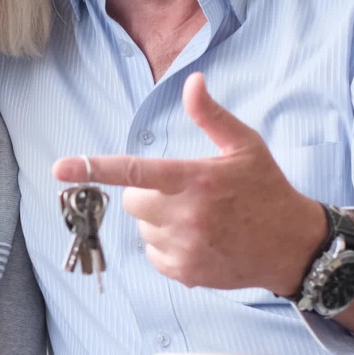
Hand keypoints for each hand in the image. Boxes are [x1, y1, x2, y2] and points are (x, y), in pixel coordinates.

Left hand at [53, 72, 325, 295]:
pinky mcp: (186, 273)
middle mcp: (186, 215)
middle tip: (183, 193)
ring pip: (143, 229)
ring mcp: (185, 248)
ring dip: (159, 222)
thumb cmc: (266, 189)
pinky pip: (154, 255)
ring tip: (199, 219)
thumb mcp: (245, 146)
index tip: (60, 168)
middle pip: (133, 201)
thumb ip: (211, 116)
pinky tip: (198, 241)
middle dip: (148, 194)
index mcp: (195, 179)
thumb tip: (192, 81)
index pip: (134, 171)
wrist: (293, 246)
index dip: (94, 168)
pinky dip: (167, 247)